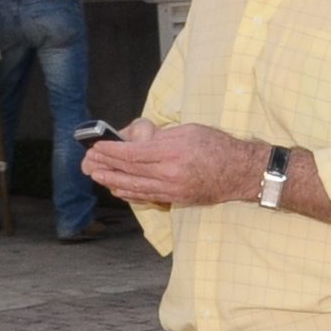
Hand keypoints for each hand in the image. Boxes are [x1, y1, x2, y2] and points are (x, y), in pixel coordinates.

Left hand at [79, 118, 261, 208]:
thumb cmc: (218, 146)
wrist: (240, 172)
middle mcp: (169, 173)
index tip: (97, 146)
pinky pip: (147, 196)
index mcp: (172, 152)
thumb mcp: (188, 131)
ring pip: (134, 187)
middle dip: (106, 165)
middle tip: (89, 161)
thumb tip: (138, 140)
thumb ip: (161, 137)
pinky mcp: (176, 199)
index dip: (111, 151)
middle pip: (129, 171)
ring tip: (96, 175)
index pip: (132, 153)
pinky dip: (129, 193)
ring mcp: (172, 189)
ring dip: (112, 181)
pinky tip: (118, 188)